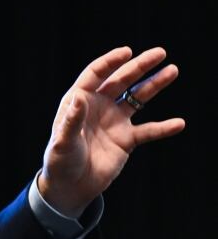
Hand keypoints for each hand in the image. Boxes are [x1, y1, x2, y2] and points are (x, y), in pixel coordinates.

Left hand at [39, 47, 184, 216]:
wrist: (70, 186)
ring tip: (172, 70)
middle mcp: (98, 107)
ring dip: (154, 85)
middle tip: (160, 53)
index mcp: (79, 101)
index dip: (111, 62)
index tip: (128, 52)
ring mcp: (113, 122)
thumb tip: (78, 98)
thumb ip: (71, 121)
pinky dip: (163, 127)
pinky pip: (148, 131)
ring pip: (137, 98)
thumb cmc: (60, 162)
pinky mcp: (125, 140)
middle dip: (139, 66)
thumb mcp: (62, 142)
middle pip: (121, 80)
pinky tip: (179, 123)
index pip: (96, 74)